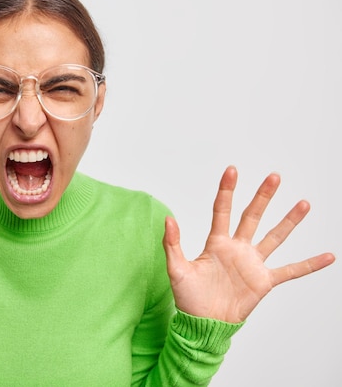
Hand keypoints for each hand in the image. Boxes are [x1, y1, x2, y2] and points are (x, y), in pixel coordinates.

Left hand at [163, 166, 334, 322]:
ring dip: (289, 221)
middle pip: (252, 217)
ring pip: (274, 237)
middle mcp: (237, 249)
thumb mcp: (176, 269)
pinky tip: (327, 256)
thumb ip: (173, 244)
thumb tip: (168, 219)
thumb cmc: (189, 298)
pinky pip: (291, 271)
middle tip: (274, 177)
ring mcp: (252, 264)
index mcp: (216, 243)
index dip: (227, 191)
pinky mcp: (264, 281)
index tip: (232, 170)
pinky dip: (309, 264)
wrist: (203, 323)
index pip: (222, 211)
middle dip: (263, 197)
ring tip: (304, 204)